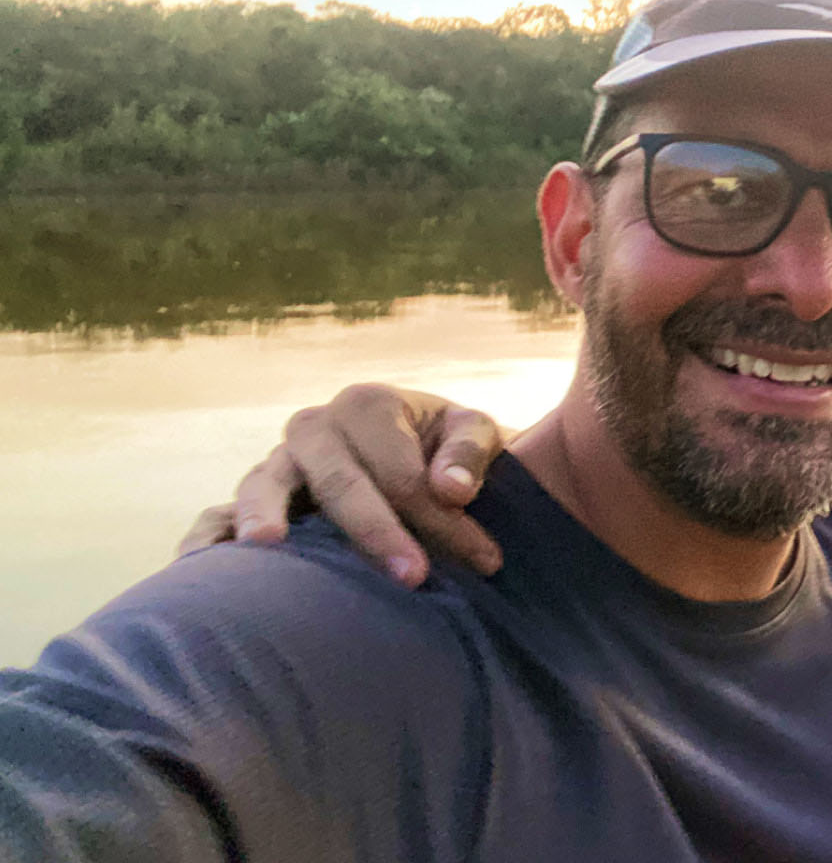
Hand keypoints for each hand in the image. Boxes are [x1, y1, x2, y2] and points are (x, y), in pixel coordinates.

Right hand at [182, 385, 509, 585]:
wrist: (418, 457)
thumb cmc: (449, 449)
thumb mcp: (475, 433)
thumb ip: (470, 453)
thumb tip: (451, 490)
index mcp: (367, 405)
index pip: (402, 471)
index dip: (442, 517)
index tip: (483, 559)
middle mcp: (313, 429)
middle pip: (340, 481)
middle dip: (377, 531)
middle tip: (414, 578)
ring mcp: (275, 466)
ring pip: (265, 488)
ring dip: (266, 517)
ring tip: (267, 547)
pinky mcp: (252, 503)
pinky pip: (216, 516)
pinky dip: (206, 538)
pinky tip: (197, 569)